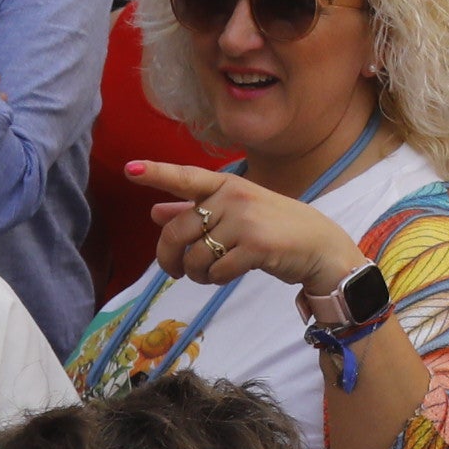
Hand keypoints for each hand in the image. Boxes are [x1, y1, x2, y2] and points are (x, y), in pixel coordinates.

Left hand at [129, 159, 360, 293]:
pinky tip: (226, 276)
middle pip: (178, 230)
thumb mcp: (236, 213)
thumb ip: (194, 211)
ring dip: (195, 273)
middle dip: (168, 257)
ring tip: (208, 275)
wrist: (319, 247)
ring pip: (195, 255)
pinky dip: (215, 280)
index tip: (129, 169)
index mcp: (227, 184)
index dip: (156, 174)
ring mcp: (246, 221)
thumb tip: (154, 213)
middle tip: (173, 272)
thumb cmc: (275, 228)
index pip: (186, 177)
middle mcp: (234, 197)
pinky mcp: (256, 246)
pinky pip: (217, 270)